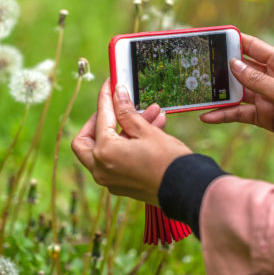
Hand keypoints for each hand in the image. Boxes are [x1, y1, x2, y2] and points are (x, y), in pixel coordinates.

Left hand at [71, 80, 191, 204]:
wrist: (187, 190)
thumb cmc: (168, 161)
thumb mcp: (146, 131)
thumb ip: (126, 112)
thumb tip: (117, 93)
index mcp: (104, 153)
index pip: (100, 117)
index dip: (106, 97)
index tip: (111, 84)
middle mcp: (101, 169)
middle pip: (86, 140)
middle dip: (99, 121)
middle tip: (113, 108)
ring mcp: (110, 180)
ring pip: (106, 149)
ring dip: (125, 130)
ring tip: (150, 112)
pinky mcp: (122, 184)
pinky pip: (117, 160)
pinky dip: (128, 144)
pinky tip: (152, 128)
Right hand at [201, 33, 273, 172]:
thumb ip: (258, 82)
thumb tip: (233, 65)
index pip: (254, 47)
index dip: (234, 41)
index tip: (213, 38)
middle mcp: (273, 79)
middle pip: (242, 70)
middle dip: (221, 70)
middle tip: (198, 68)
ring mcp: (268, 98)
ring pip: (238, 93)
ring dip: (220, 95)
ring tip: (199, 94)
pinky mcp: (265, 117)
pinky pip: (240, 113)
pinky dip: (225, 115)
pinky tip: (209, 116)